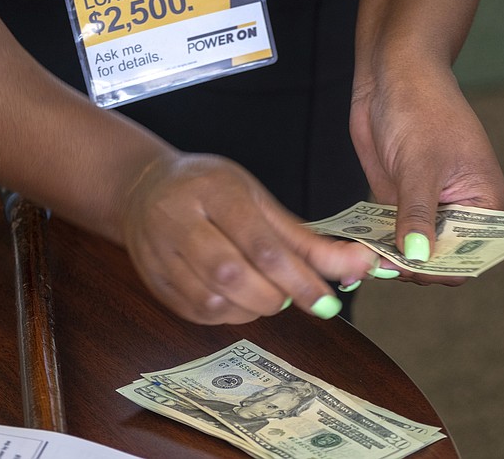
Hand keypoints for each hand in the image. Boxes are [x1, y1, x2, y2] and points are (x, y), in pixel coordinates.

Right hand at [120, 153, 379, 323]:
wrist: (144, 188)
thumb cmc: (209, 190)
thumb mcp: (258, 200)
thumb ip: (306, 240)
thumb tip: (360, 266)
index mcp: (214, 191)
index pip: (261, 243)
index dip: (299, 278)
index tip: (326, 301)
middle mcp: (179, 219)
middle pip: (232, 274)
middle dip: (272, 296)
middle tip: (289, 295)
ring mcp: (158, 251)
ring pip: (211, 300)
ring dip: (249, 309)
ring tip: (262, 294)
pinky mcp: (152, 279)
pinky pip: (195, 312)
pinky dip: (227, 314)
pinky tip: (237, 299)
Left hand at [350, 66, 503, 285]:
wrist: (392, 76)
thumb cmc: (422, 108)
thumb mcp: (420, 164)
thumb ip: (418, 214)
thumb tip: (418, 257)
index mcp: (485, 204)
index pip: (470, 257)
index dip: (442, 269)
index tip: (410, 267)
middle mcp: (459, 212)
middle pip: (438, 260)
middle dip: (412, 266)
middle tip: (379, 264)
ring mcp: (427, 209)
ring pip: (411, 251)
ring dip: (390, 258)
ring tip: (364, 258)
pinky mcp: (398, 202)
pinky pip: (389, 235)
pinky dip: (376, 243)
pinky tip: (357, 246)